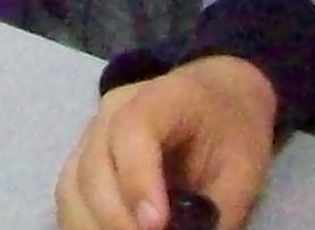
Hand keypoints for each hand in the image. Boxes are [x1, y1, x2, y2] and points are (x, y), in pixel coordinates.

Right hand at [55, 58, 276, 229]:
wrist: (217, 100)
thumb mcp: (243, 169)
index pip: (133, 130)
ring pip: (72, 185)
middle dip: (116, 218)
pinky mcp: (84, 159)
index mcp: (165, 97)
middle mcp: (114, 110)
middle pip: (94, 164)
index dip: (138, 180)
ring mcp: (93, 133)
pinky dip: (85, 225)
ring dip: (94, 226)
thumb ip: (217, 210)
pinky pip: (71, 197)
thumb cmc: (233, 131)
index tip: (155, 225)